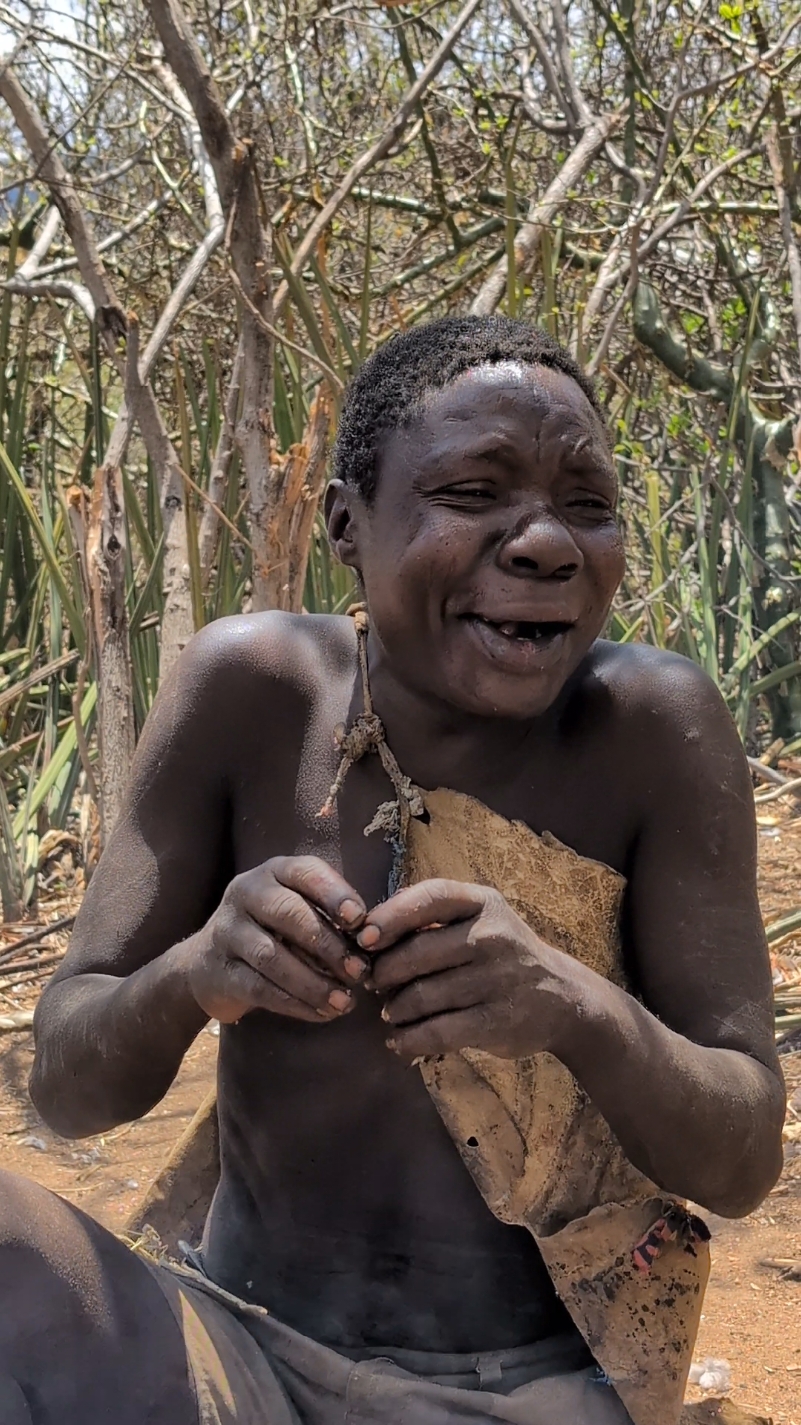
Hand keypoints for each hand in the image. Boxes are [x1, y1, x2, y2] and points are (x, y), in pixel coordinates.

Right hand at [188, 856, 368, 1023]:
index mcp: (273, 872)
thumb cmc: (272, 932)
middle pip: (289, 914)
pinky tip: (321, 1013)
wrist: (209, 964)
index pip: (306, 872)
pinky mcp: (219, 971)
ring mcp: (227, 931)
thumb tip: (369, 941)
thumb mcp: (297, 911)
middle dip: (329, 945)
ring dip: (313, 982)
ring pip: (272, 956)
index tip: (360, 920)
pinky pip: (259, 988)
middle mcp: (246, 893)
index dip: (335, 894)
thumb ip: (329, 917)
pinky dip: (295, 1004)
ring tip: (343, 1001)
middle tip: (359, 972)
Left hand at [358, 879, 580, 1061]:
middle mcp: (492, 936)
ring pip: (421, 996)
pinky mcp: (496, 1021)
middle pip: (417, 952)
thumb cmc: (504, 954)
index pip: (430, 897)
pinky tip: (398, 1041)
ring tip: (390, 1013)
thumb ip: (434, 920)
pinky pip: (436, 1032)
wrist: (563, 998)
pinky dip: (408, 1040)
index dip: (390, 915)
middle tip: (374, 984)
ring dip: (394, 1009)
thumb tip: (368, 935)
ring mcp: (496, 980)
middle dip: (384, 972)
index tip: (363, 938)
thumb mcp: (481, 919)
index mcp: (484, 903)